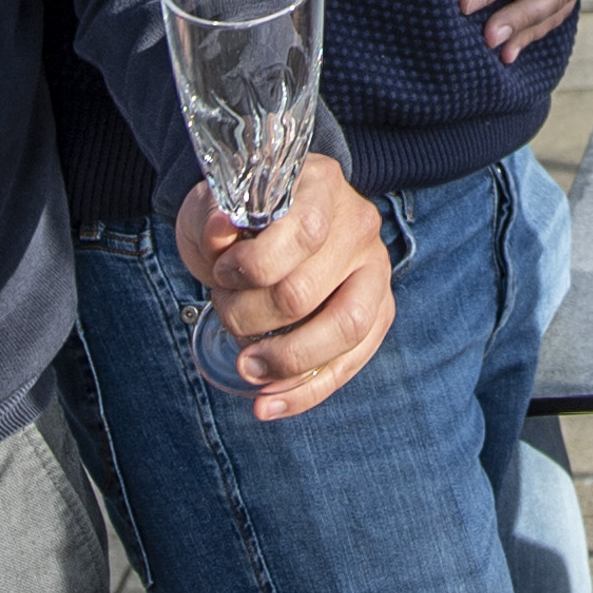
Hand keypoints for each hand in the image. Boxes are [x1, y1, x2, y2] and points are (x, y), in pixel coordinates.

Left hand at [177, 155, 393, 421]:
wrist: (268, 224)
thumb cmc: (241, 218)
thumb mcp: (215, 207)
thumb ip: (212, 220)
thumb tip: (221, 230)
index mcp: (321, 186)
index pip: (303, 232)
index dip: (254, 264)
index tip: (221, 273)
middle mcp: (358, 225)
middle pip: (307, 292)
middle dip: (250, 316)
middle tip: (226, 314)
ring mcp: (375, 270)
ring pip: (345, 331)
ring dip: (284, 360)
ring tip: (246, 367)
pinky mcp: (380, 313)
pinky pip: (351, 363)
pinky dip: (306, 392)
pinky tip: (268, 406)